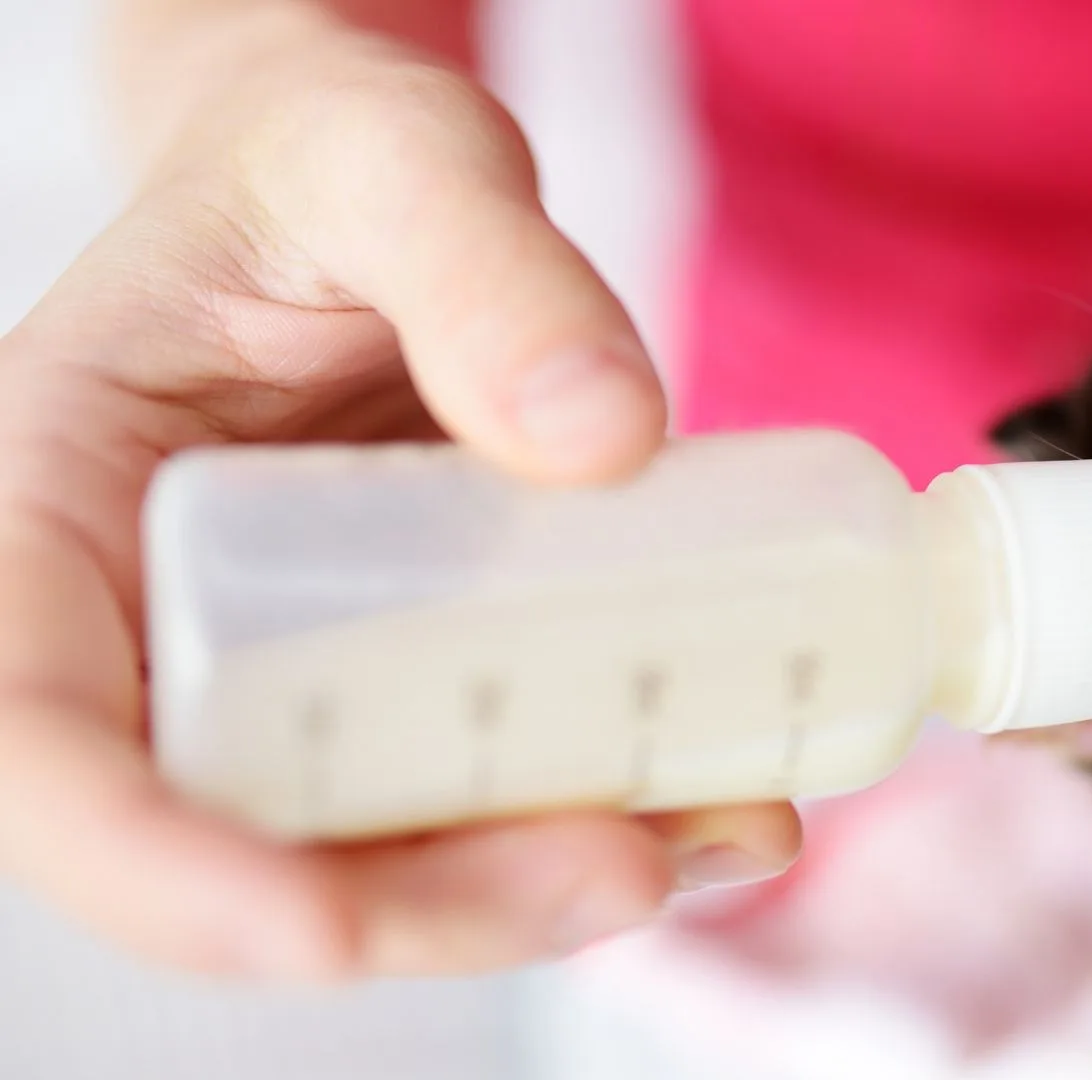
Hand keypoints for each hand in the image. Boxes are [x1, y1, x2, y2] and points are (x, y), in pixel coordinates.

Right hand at [0, 25, 797, 978]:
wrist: (368, 193)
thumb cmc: (320, 159)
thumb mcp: (384, 156)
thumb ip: (478, 263)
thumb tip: (602, 438)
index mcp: (48, 513)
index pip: (43, 744)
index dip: (163, 874)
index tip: (321, 928)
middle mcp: (152, 635)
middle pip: (241, 851)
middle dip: (431, 904)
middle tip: (625, 868)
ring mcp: (285, 682)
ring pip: (384, 859)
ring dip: (551, 886)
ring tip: (729, 829)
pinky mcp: (406, 692)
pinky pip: (486, 799)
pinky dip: (613, 819)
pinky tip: (735, 791)